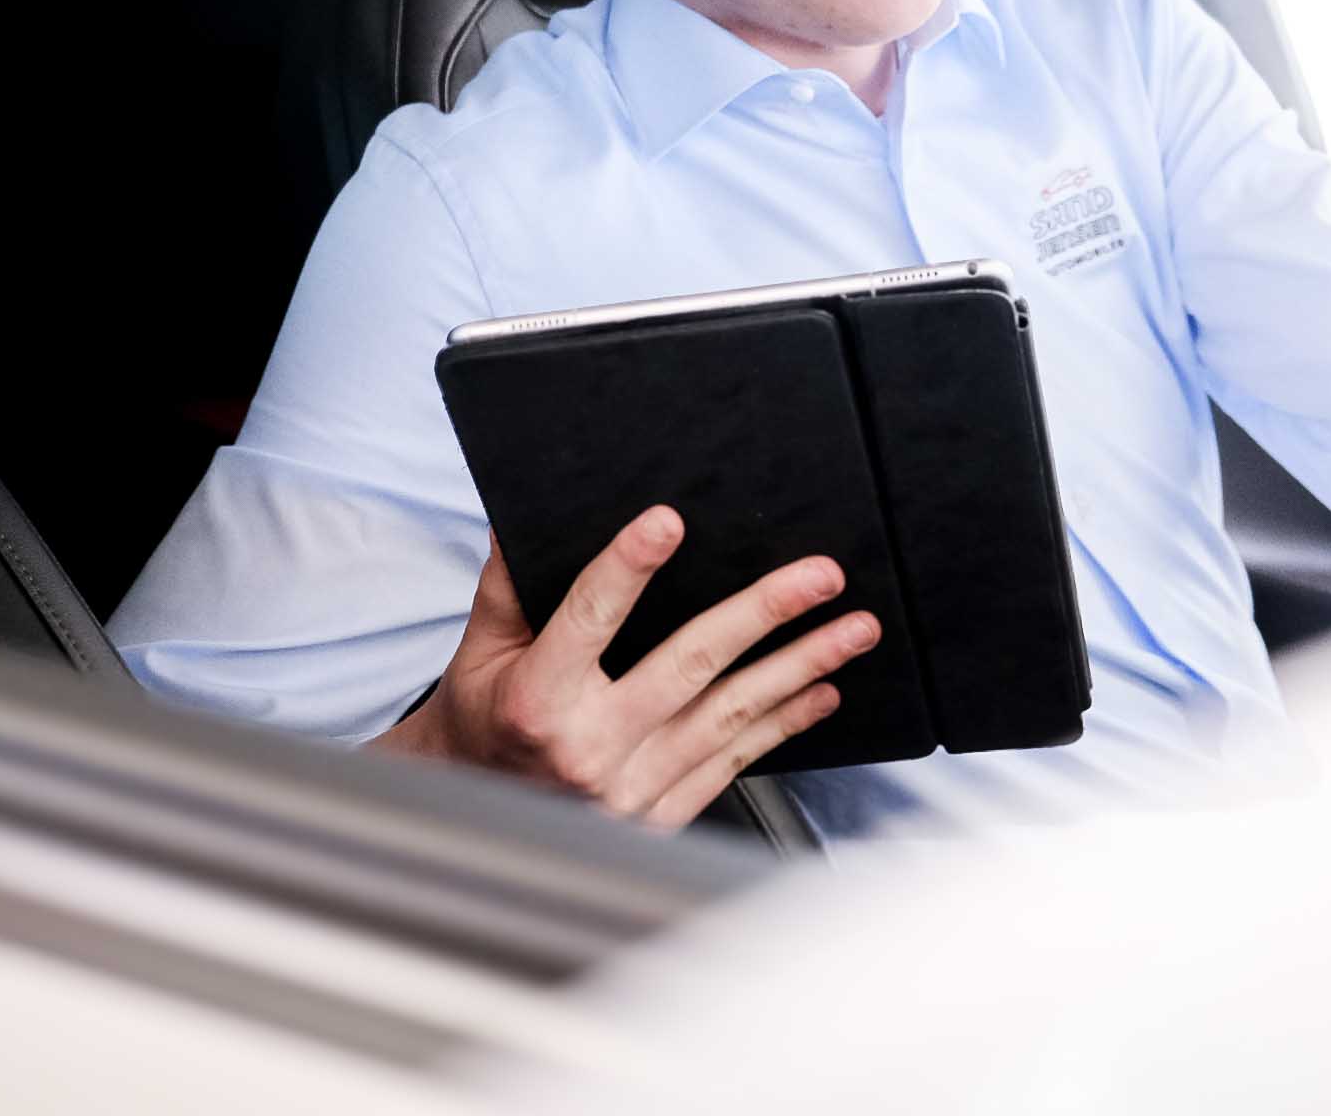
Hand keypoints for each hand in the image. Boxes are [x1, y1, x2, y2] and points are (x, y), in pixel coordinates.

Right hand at [373, 506, 875, 827]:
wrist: (479, 811)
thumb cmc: (484, 722)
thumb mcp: (482, 651)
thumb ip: (510, 585)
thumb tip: (522, 515)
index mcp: (537, 699)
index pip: (590, 618)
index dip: (628, 567)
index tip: (666, 521)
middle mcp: (589, 748)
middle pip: (690, 666)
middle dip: (764, 614)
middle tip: (819, 576)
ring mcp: (631, 789)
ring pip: (729, 715)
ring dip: (800, 667)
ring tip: (851, 630)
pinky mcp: (659, 815)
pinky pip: (733, 762)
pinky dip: (782, 724)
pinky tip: (820, 691)